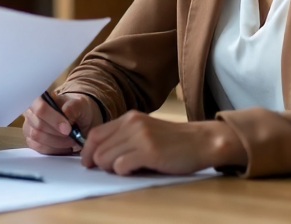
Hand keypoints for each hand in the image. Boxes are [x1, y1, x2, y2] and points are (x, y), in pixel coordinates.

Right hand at [22, 92, 99, 154]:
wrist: (78, 119)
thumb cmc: (76, 109)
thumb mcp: (80, 105)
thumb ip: (73, 107)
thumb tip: (65, 113)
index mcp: (40, 98)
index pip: (40, 108)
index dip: (53, 119)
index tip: (68, 129)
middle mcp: (31, 112)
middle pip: (38, 126)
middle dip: (57, 134)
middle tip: (72, 136)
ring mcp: (29, 127)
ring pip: (38, 138)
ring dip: (57, 143)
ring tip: (70, 141)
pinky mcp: (31, 141)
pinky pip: (39, 148)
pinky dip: (54, 150)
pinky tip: (64, 147)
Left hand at [80, 111, 247, 175]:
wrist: (203, 141)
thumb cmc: (175, 142)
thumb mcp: (146, 131)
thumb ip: (125, 137)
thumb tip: (100, 155)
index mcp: (130, 118)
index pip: (95, 133)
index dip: (87, 150)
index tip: (88, 163)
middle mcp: (132, 123)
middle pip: (97, 147)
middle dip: (98, 163)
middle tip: (108, 171)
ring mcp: (140, 137)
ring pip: (105, 157)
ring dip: (110, 169)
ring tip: (126, 169)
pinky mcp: (149, 151)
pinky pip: (120, 166)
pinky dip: (123, 172)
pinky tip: (136, 170)